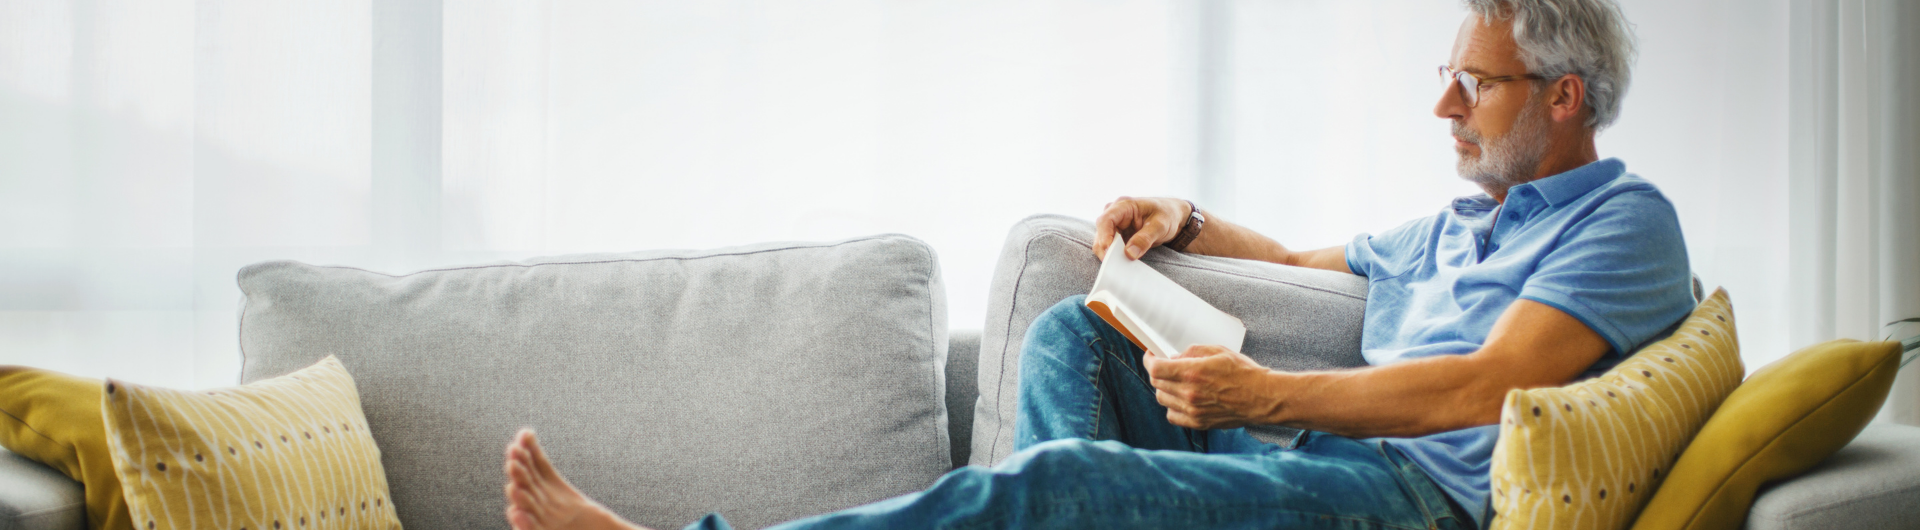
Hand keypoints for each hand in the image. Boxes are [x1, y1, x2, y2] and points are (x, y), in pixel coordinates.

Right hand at [1094, 196, 1192, 260]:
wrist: (1173, 216)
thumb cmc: (1167, 215)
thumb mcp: (1160, 226)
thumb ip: (1145, 239)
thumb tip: (1129, 254)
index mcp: (1124, 205)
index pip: (1107, 219)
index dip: (1104, 236)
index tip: (1107, 252)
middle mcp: (1115, 213)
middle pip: (1101, 231)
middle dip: (1105, 248)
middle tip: (1113, 264)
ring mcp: (1115, 224)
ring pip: (1102, 241)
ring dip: (1108, 253)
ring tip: (1118, 265)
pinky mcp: (1117, 234)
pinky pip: (1110, 246)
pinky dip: (1114, 255)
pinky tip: (1121, 263)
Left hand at [1144, 345, 1283, 429]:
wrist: (1262, 397)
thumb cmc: (1243, 372)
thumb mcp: (1217, 351)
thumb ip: (1192, 352)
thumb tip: (1174, 357)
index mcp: (1192, 372)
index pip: (1156, 368)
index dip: (1149, 360)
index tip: (1151, 355)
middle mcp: (1189, 393)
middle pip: (1156, 383)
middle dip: (1158, 372)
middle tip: (1166, 367)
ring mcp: (1193, 410)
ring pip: (1162, 399)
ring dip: (1164, 388)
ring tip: (1176, 383)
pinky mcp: (1198, 423)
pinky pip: (1172, 416)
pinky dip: (1172, 407)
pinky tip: (1181, 400)